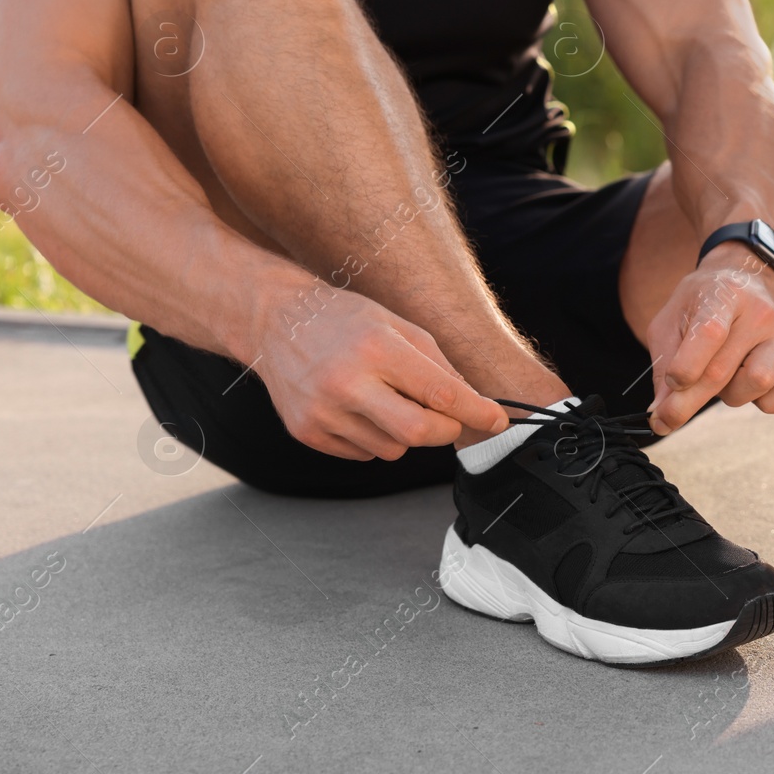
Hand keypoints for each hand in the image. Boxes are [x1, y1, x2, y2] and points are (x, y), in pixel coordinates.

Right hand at [255, 289, 507, 460]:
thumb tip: (472, 404)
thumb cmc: (346, 319)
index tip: (498, 421)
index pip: (441, 393)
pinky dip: (375, 438)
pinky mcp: (306, 432)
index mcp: (377, 350)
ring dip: (406, 434)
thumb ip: (437, 365)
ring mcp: (323, 413)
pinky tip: (359, 408)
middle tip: (451, 419)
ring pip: (393, 450)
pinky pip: (363, 454)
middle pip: (418, 434)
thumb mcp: (398, 326)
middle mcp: (347, 384)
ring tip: (386, 398)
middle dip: (446, 431)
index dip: (476, 412)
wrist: (275, 320)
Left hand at [647, 245, 773, 433]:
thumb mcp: (672, 320)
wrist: (745, 280)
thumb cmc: (700, 305)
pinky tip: (748, 389)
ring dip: (730, 394)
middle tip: (665, 418)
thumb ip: (664, 364)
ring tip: (721, 380)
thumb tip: (661, 413)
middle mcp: (759, 313)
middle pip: (722, 371)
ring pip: (758, 382)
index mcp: (723, 295)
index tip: (671, 384)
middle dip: (687, 403)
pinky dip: (769, 401)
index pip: (709, 333)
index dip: (685, 367)